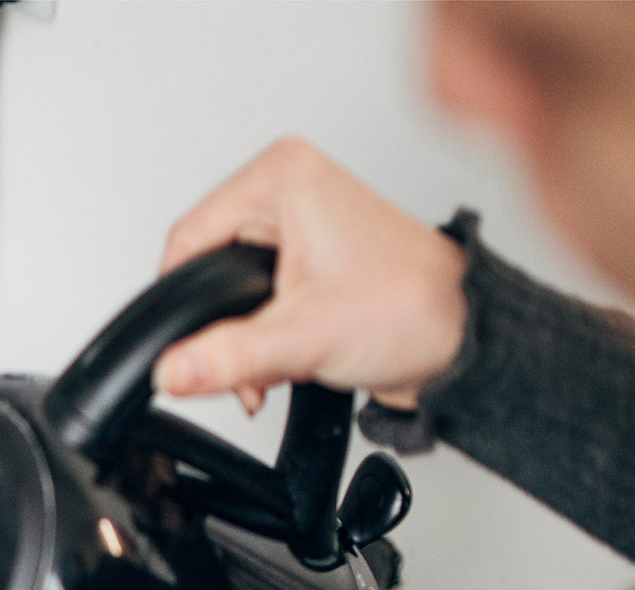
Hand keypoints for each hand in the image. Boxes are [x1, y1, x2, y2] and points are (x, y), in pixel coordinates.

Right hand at [154, 138, 468, 413]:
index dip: (183, 303)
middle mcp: (287, 187)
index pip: (186, 240)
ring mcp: (296, 220)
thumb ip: (228, 356)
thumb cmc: (413, 310)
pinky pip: (253, 295)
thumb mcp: (304, 337)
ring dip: (241, 336)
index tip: (192, 349)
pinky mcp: (306, 253)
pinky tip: (284, 354)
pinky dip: (259, 333)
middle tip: (254, 360)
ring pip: (227, 288)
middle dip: (221, 328)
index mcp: (282, 176)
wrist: (465, 341)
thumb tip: (169, 370)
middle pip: (205, 267)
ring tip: (278, 358)